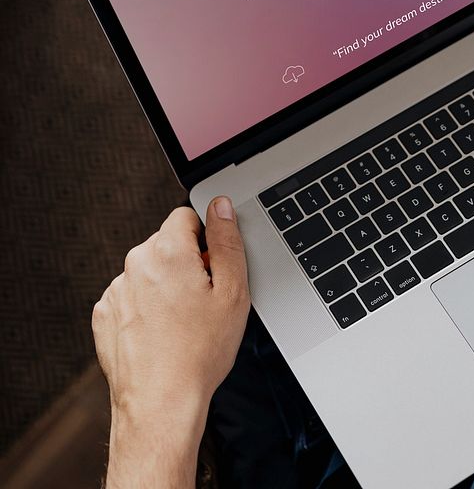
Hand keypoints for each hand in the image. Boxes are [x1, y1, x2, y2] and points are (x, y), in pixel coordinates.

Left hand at [92, 196, 249, 488]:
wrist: (160, 404)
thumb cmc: (198, 353)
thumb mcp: (233, 292)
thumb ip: (227, 240)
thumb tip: (221, 207)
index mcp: (167, 251)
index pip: (185, 216)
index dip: (205, 238)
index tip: (212, 265)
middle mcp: (136, 264)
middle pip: (166, 245)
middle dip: (185, 263)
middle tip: (203, 300)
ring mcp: (116, 290)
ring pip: (148, 272)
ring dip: (164, 286)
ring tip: (181, 323)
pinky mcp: (105, 314)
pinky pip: (130, 296)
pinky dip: (144, 308)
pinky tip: (160, 333)